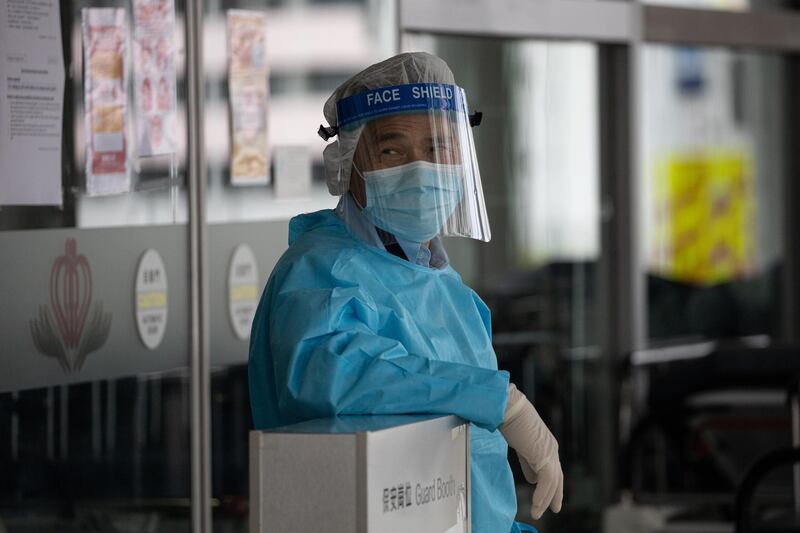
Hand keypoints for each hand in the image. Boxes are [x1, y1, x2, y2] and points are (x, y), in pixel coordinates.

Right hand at [499, 383, 563, 518]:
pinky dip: (542, 495)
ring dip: (545, 499)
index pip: (552, 468)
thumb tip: (532, 478)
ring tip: (537, 512)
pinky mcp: (544, 456)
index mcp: (546, 443)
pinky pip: (546, 482)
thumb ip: (527, 460)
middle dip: (555, 494)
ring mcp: (549, 452)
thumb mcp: (519, 443)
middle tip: (554, 508)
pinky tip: (536, 505)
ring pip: (552, 482)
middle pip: (557, 477)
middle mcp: (551, 447)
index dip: (550, 484)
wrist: (506, 406)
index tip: (546, 497)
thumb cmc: (508, 418)